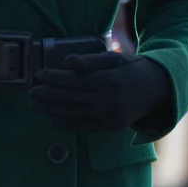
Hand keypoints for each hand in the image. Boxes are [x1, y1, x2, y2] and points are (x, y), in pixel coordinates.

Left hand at [29, 50, 173, 134]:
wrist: (156, 90)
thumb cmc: (130, 70)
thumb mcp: (114, 58)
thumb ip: (90, 60)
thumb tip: (67, 62)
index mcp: (108, 80)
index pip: (74, 80)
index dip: (54, 78)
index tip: (39, 75)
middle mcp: (108, 100)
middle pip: (71, 98)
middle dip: (48, 95)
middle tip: (31, 92)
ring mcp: (109, 117)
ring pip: (74, 114)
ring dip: (51, 111)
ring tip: (35, 106)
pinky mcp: (110, 128)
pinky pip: (84, 128)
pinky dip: (67, 125)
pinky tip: (52, 121)